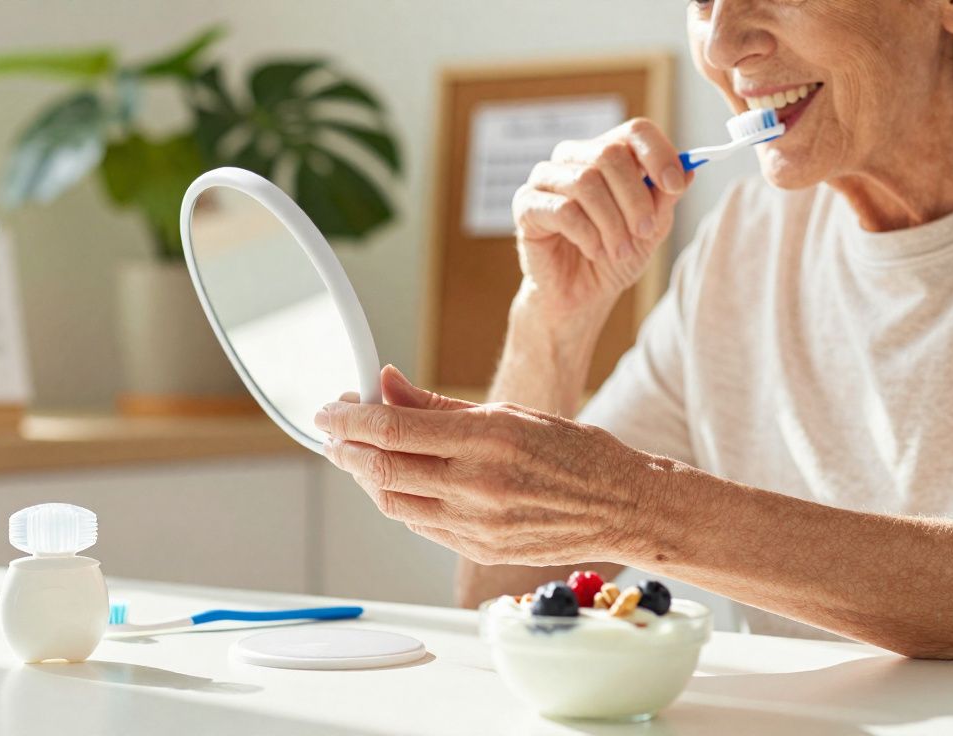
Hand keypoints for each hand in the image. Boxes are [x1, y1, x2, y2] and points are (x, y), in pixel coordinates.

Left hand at [316, 366, 667, 566]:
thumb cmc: (573, 450)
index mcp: (487, 438)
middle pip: (381, 469)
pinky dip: (397, 500)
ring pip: (393, 502)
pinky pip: (419, 524)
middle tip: (332, 430)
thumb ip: (439, 403)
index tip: (330, 409)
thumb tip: (387, 383)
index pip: (392, 428)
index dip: (349, 418)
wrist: (622, 506)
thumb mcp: (509, 412)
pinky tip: (393, 481)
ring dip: (363, 477)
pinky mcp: (478, 550)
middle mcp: (477, 484)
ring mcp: (476, 524)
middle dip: (345, 448)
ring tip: (353, 454)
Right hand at [511, 117, 691, 321]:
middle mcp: (574, 158)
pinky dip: (587, 235)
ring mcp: (546, 178)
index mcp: (606, 154)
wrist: (580, 296)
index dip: (658, 154)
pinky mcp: (526, 205)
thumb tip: (688, 170)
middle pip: (610, 154)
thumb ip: (665, 198)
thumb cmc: (613, 257)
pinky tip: (594, 251)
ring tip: (620, 250)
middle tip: (644, 231)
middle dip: (635, 198)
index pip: (634, 131)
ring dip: (612, 222)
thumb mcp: (651, 228)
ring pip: (586, 181)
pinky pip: (564, 209)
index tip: (674, 185)